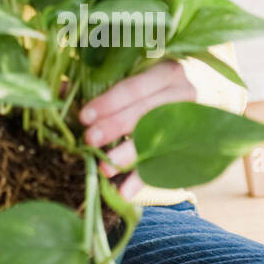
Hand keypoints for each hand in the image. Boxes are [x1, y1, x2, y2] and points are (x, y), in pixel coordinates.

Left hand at [78, 60, 196, 199]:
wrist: (203, 99)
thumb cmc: (155, 88)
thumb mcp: (133, 78)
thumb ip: (100, 84)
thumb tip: (60, 91)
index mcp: (166, 71)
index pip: (134, 87)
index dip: (108, 103)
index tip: (84, 117)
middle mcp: (184, 93)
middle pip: (146, 112)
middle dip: (115, 128)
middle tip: (89, 142)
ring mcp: (192, 122)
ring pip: (158, 139)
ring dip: (129, 155)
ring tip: (104, 169)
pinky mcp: (192, 147)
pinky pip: (167, 165)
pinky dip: (144, 179)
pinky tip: (124, 192)